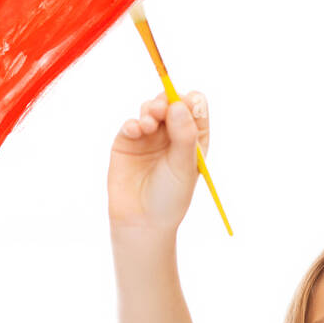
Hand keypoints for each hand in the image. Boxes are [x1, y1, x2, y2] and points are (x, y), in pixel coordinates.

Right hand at [108, 90, 208, 230]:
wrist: (142, 221)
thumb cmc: (170, 197)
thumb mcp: (184, 166)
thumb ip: (184, 134)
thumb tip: (178, 104)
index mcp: (193, 138)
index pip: (195, 107)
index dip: (191, 101)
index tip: (186, 104)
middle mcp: (172, 133)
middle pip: (172, 102)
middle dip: (167, 101)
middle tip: (162, 109)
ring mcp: (149, 136)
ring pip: (151, 108)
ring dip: (150, 110)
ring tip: (148, 125)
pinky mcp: (127, 141)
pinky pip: (131, 123)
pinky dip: (134, 123)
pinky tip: (136, 131)